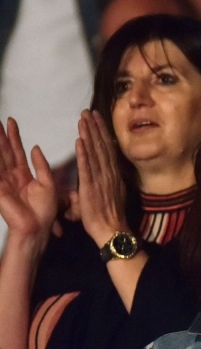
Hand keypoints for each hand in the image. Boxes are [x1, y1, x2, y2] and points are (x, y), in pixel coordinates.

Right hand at [0, 118, 57, 249]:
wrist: (38, 227)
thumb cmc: (44, 210)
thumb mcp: (47, 183)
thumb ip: (41, 165)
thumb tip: (35, 147)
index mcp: (24, 175)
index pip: (17, 151)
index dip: (14, 136)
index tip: (11, 122)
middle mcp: (11, 176)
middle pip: (4, 151)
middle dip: (0, 135)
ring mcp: (3, 180)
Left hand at [74, 110, 129, 248]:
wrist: (112, 230)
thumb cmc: (110, 215)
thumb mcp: (112, 193)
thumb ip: (107, 180)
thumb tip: (104, 172)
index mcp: (113, 174)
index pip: (107, 148)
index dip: (101, 132)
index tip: (96, 117)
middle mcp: (109, 173)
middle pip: (101, 146)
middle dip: (94, 127)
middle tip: (88, 111)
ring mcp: (101, 179)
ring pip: (94, 153)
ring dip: (88, 135)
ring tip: (83, 119)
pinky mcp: (91, 188)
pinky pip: (87, 168)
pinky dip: (84, 154)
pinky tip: (80, 141)